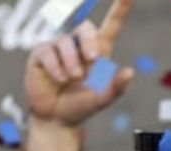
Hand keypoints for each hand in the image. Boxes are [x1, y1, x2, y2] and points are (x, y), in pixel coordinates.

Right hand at [24, 0, 134, 150]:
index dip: (120, 9)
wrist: (56, 119)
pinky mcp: (41, 54)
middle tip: (92, 60)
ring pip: (65, 41)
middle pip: (86, 27)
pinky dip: (56, 66)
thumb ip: (116, 88)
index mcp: (98, 53)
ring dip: (71, 61)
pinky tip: (59, 78)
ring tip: (72, 77)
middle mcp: (78, 46)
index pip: (111, 26)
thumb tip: (129, 72)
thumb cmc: (81, 107)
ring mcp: (58, 48)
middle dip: (89, 41)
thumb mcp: (101, 100)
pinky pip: (48, 51)